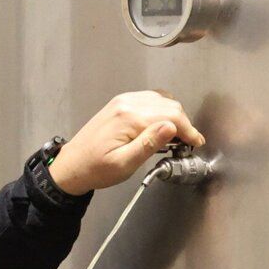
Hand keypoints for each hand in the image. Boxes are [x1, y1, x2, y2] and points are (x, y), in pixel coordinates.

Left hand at [49, 92, 204, 195]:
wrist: (72, 165)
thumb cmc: (95, 169)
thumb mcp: (124, 164)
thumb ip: (149, 145)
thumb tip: (171, 128)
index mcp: (128, 117)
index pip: (171, 116)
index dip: (188, 130)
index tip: (195, 143)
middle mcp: (127, 103)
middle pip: (169, 105)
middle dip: (183, 124)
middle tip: (186, 144)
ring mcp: (124, 101)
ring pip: (162, 100)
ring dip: (173, 116)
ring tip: (175, 138)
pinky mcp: (121, 104)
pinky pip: (150, 100)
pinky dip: (162, 111)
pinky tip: (161, 127)